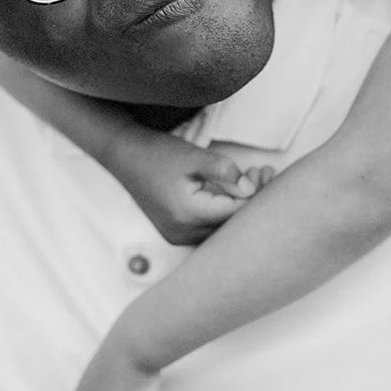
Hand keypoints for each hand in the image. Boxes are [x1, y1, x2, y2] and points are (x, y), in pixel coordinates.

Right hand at [106, 130, 275, 246]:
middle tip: (263, 173)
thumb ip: (225, 171)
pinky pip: (209, 230)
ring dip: (240, 209)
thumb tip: (249, 187)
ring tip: (250, 179)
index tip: (265, 173)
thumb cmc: (157, 153)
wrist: (125, 156)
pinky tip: (233, 194)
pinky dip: (224, 214)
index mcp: (188, 214)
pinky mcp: (176, 233)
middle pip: (232, 227)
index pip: (236, 214)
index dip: (257, 194)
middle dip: (253, 201)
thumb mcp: (194, 156)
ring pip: (223, 231)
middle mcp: (183, 233)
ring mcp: (178, 237)